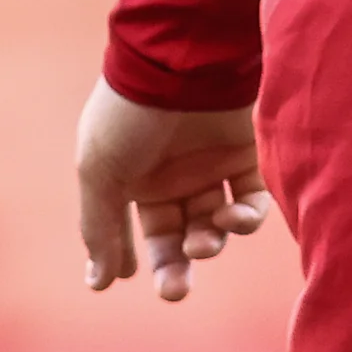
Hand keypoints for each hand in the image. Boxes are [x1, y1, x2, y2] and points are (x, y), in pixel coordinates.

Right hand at [76, 79, 266, 301]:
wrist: (176, 60)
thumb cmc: (128, 115)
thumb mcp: (99, 172)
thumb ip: (99, 228)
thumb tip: (99, 284)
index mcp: (136, 179)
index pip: (144, 233)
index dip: (144, 260)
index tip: (137, 278)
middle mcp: (176, 175)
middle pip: (182, 236)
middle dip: (178, 267)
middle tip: (174, 290)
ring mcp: (212, 165)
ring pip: (217, 223)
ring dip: (211, 241)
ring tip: (203, 241)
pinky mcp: (246, 154)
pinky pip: (252, 199)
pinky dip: (247, 217)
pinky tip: (235, 218)